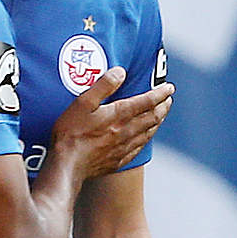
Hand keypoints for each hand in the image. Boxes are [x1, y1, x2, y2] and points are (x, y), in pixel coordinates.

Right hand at [50, 67, 173, 179]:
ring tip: (161, 114)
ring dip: (158, 121)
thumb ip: (103, 86)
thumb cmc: (71, 133)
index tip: (169, 87)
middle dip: (163, 106)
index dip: (160, 93)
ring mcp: (123, 148)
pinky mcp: (118, 160)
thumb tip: (120, 72)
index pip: (147, 102)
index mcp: (118, 115)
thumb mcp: (82, 103)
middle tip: (168, 99)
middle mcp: (126, 131)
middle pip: (152, 117)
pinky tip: (145, 138)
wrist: (67, 165)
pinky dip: (147, 138)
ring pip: (148, 132)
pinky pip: (139, 148)